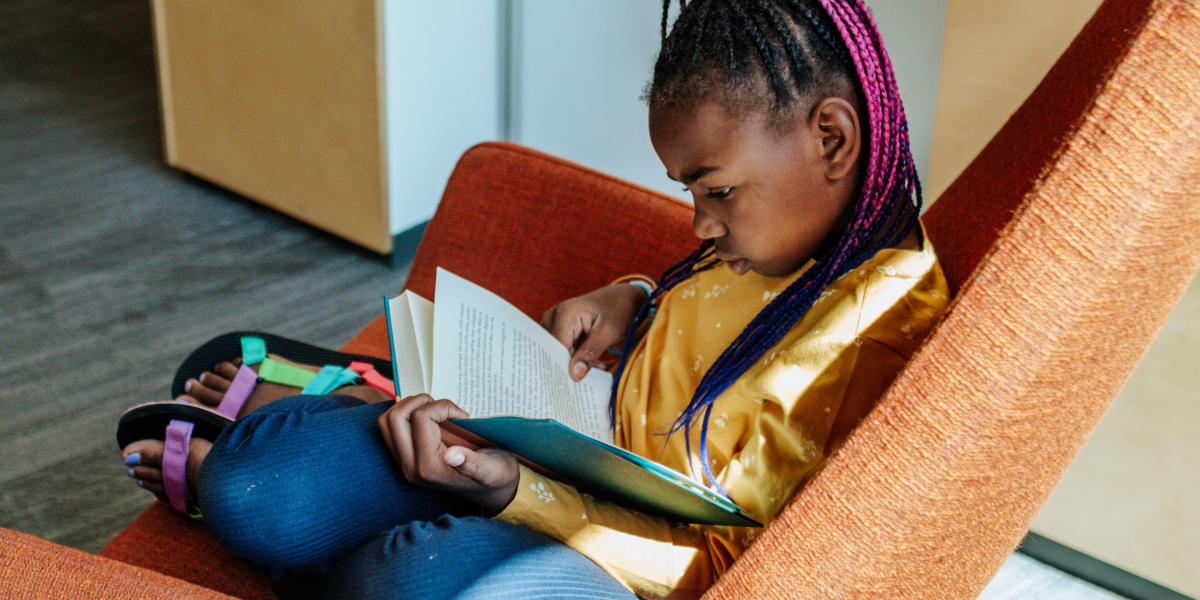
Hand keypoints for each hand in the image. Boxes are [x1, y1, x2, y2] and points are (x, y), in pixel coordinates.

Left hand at [378, 394, 519, 513]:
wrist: (490, 491)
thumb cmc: (495, 474)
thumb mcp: (492, 469)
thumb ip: (473, 464)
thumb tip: (451, 456)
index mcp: (430, 468)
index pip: (421, 418)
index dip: (443, 406)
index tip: (463, 417)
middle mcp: (411, 468)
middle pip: (396, 417)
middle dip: (420, 402)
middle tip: (444, 409)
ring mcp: (403, 464)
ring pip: (387, 421)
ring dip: (409, 406)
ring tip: (435, 411)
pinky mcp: (401, 459)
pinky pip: (389, 429)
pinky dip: (404, 415)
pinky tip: (426, 418)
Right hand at [541, 283, 648, 380]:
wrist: (623, 297)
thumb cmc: (619, 310)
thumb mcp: (608, 332)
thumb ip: (590, 352)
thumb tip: (574, 375)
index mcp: (564, 314)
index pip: (556, 349)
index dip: (563, 368)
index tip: (573, 387)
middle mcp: (554, 316)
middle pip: (554, 350)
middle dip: (568, 368)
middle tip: (584, 385)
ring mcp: (556, 322)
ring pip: (559, 352)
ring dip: (575, 364)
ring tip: (594, 373)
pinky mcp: (561, 328)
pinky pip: (564, 349)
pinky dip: (577, 359)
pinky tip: (593, 366)